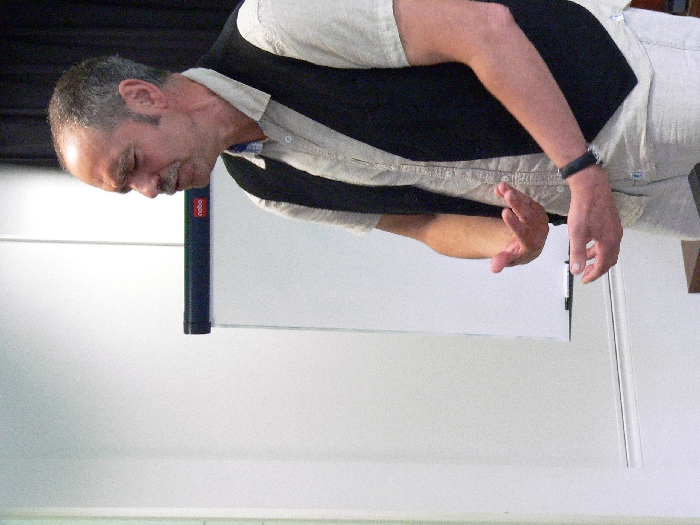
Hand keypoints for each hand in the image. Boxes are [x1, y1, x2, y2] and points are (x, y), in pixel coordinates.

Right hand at [490, 182, 549, 272]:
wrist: (528, 244)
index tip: (504, 212)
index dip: (514, 223)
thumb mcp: (508, 258)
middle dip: (517, 204)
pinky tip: (501, 187)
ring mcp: (540, 219)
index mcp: (532, 245)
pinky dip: (515, 192)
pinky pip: (526, 198)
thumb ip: (501, 261)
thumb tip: (493, 268)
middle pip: (528, 216)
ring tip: (501, 187)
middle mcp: (539, 231)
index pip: (524, 233)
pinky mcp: (538, 209)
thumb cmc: (516, 252)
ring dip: (515, 194)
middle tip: (507, 194)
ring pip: (528, 204)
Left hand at [566, 165, 622, 283]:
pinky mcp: (612, 222)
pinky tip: (589, 242)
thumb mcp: (577, 233)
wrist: (591, 186)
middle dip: (597, 268)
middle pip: (609, 259)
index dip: (593, 275)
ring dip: (597, 257)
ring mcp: (615, 228)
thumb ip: (578, 253)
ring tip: (584, 259)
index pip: (602, 266)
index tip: (584, 280)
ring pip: (609, 250)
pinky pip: (608, 240)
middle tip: (585, 273)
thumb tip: (577, 270)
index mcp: (608, 242)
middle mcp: (615, 236)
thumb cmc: (584, 207)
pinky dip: (599, 247)